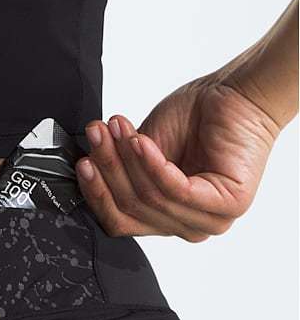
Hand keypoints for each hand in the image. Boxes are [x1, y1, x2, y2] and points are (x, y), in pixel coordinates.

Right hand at [75, 74, 281, 240]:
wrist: (238, 94)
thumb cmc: (197, 118)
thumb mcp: (143, 150)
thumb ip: (120, 172)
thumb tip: (84, 174)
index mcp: (166, 218)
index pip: (120, 221)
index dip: (97, 193)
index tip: (81, 162)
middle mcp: (187, 225)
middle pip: (132, 210)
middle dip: (109, 169)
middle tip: (97, 136)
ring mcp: (210, 220)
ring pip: (150, 200)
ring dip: (127, 161)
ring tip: (117, 131)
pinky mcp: (228, 206)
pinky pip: (176, 190)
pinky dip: (153, 164)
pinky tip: (141, 142)